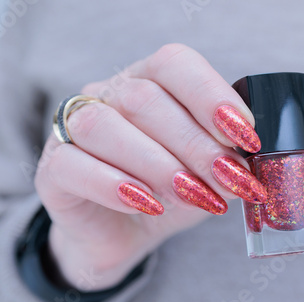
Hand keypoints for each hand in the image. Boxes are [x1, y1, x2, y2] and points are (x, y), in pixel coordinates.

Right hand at [35, 44, 266, 290]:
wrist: (123, 234)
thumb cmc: (168, 194)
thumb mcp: (206, 174)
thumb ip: (226, 162)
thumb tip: (250, 163)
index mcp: (148, 82)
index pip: (175, 64)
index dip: (212, 95)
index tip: (247, 137)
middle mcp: (107, 95)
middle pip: (145, 100)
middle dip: (196, 144)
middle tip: (232, 179)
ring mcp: (72, 129)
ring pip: (104, 126)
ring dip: (158, 163)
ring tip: (193, 195)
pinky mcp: (53, 170)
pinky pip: (73, 165)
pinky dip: (116, 185)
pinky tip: (148, 204)